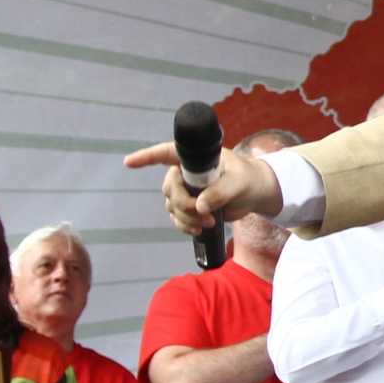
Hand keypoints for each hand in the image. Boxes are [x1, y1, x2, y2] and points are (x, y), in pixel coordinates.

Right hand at [123, 141, 283, 236]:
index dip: (146, 157)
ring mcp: (186, 190)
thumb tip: (200, 206)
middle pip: (169, 189)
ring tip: (209, 222)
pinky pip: (177, 218)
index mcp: (195, 158)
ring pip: (172, 206)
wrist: (255, 193)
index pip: (166, 153)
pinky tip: (199, 229)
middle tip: (205, 214)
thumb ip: (221, 192)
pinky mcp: (190, 206)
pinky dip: (185, 226)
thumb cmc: (248, 178)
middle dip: (183, 205)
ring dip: (187, 218)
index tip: (129, 163)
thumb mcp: (239, 182)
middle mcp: (186, 172)